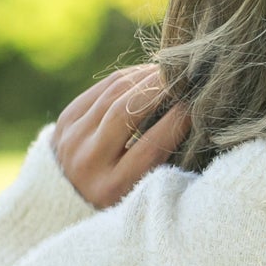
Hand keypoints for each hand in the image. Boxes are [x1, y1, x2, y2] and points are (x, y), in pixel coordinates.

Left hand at [52, 66, 191, 209]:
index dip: (178, 121)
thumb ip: (165, 159)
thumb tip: (195, 115)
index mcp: (112, 188)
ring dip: (146, 78)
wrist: (74, 193)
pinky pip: (103, 88)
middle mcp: (87, 163)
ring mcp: (71, 138)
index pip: (150, 146)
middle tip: (186, 77)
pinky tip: (150, 74)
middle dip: (160, 89)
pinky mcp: (66, 119)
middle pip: (127, 113)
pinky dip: (130, 77)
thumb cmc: (127, 193)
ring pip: (114, 94)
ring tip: (171, 72)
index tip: (198, 105)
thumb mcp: (144, 188)